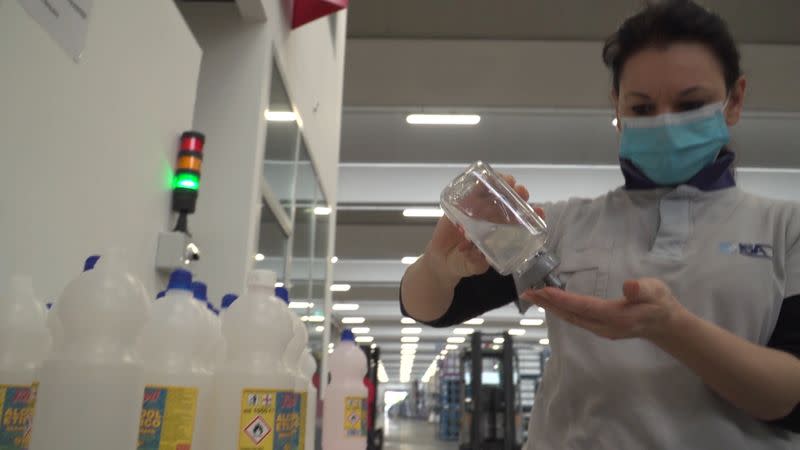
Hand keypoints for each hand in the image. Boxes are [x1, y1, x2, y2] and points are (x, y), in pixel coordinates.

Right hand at [424, 174, 538, 280]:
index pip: (520, 221)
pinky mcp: (459, 208)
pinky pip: (468, 194)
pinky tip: (482, 179)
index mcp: (500, 232)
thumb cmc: (463, 264)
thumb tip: (483, 257)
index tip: (539, 210)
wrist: (441, 262)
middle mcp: (491, 219)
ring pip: (490, 194)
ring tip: (508, 180)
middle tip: (521, 191)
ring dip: (500, 184)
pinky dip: (475, 186)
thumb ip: (478, 262)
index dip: (531, 214)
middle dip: (517, 194)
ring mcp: (476, 212)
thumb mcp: (474, 266)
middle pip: (508, 202)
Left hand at [521, 278, 686, 340]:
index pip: (583, 307)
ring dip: (551, 308)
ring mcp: (600, 329)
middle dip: (548, 304)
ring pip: (571, 319)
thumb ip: (642, 289)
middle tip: (527, 292)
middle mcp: (603, 326)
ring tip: (533, 297)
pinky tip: (552, 304)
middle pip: (571, 315)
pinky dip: (561, 310)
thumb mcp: (655, 291)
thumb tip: (629, 286)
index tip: (543, 291)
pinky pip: (575, 319)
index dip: (562, 299)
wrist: (666, 325)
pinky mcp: (599, 328)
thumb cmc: (660, 303)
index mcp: (615, 316)